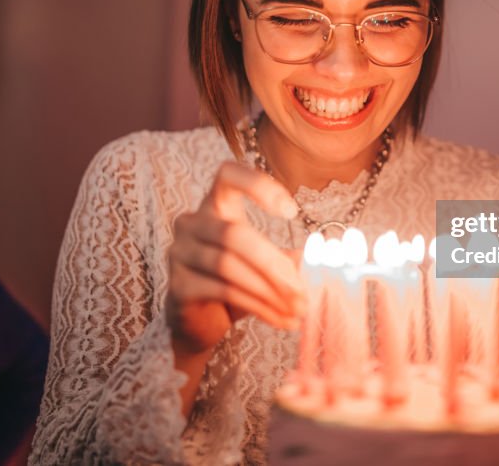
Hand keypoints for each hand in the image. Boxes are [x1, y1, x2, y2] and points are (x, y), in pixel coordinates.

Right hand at [167, 162, 305, 355]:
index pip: (227, 175)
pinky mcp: (178, 286)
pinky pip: (223, 290)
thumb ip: (287, 257)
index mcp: (214, 206)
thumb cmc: (236, 284)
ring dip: (270, 290)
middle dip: (274, 264)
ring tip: (298, 309)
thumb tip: (320, 258)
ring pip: (229, 265)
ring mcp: (179, 253)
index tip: (292, 212)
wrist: (200, 322)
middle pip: (234, 234)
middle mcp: (191, 223)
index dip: (258, 186)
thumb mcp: (265, 266)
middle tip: (303, 291)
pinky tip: (280, 319)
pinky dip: (258, 306)